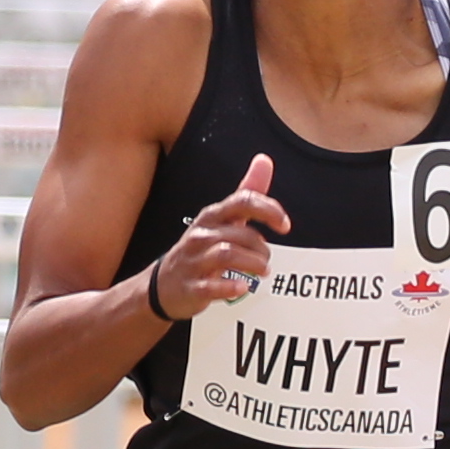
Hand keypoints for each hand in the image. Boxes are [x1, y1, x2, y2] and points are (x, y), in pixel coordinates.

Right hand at [151, 153, 285, 315]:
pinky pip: (212, 286)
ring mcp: (194, 260)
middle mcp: (202, 234)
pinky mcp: (191, 286)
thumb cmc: (200, 248)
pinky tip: (242, 287)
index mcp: (213, 215)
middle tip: (266, 258)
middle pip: (240, 233)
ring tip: (262, 271)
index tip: (285, 225)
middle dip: (261, 247)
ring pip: (227, 254)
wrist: (164, 284)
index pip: (243, 201)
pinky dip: (230, 287)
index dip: (269, 211)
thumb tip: (264, 161)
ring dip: (252, 264)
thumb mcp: (222, 218)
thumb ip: (247, 192)